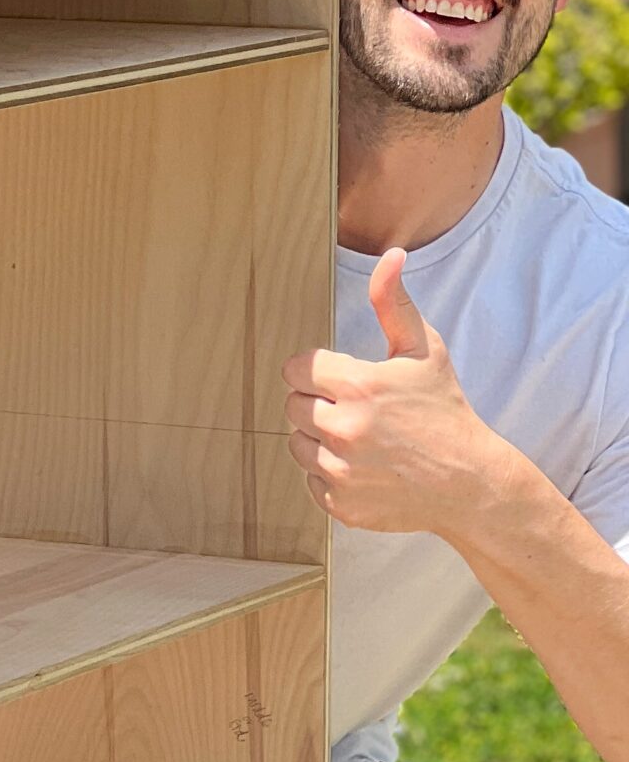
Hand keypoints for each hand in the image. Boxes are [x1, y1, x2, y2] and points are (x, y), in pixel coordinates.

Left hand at [282, 249, 507, 534]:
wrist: (469, 482)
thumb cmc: (445, 410)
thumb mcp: (424, 350)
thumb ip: (393, 303)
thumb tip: (390, 256)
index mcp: (358, 386)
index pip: (295, 370)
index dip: (315, 371)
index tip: (339, 378)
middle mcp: (342, 430)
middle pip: (292, 406)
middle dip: (316, 403)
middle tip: (353, 409)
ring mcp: (339, 472)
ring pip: (297, 445)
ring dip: (319, 440)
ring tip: (360, 438)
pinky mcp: (340, 505)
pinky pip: (311, 481)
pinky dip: (330, 476)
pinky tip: (364, 467)